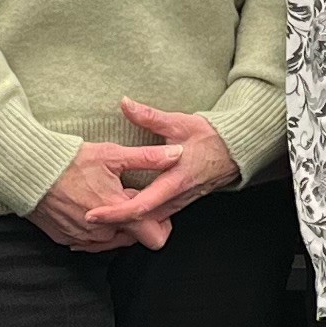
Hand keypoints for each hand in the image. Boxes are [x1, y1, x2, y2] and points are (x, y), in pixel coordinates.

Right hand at [30, 140, 185, 251]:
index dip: (160, 223)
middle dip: (134, 220)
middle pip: (132, 237)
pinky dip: (95, 228)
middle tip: (124, 195)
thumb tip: (176, 153)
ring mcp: (83, 239)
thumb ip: (148, 157)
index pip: (155, 237)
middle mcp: (102, 233)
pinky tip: (88, 207)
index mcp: (119, 214)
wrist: (28, 171)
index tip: (153, 207)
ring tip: (105, 199)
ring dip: (115, 225)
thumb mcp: (112, 154)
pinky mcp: (66, 240)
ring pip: (111, 241)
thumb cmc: (69, 161)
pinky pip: (90, 241)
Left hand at [83, 100, 239, 231]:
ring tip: (101, 217)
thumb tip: (126, 103)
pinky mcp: (181, 202)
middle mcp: (177, 198)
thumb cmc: (211, 137)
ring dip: (127, 222)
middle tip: (88, 218)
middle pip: (141, 220)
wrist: (237, 149)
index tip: (93, 214)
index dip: (115, 213)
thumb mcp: (179, 122)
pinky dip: (139, 217)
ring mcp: (180, 203)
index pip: (140, 205)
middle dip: (115, 222)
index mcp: (174, 181)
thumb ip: (149, 116)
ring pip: (150, 221)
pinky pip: (158, 216)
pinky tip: (124, 211)